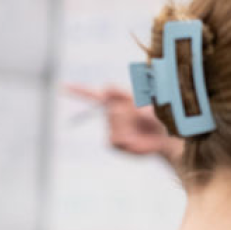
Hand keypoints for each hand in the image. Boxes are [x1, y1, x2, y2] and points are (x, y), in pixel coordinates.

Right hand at [66, 84, 182, 159]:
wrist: (169, 137)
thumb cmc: (160, 115)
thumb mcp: (146, 100)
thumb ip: (125, 93)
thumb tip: (106, 86)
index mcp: (116, 100)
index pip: (92, 94)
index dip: (77, 90)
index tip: (61, 86)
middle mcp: (111, 114)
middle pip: (110, 110)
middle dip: (125, 112)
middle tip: (141, 114)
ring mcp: (111, 129)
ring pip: (112, 126)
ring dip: (129, 126)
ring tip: (142, 127)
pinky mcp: (115, 143)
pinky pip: (116, 140)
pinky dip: (129, 141)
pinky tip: (138, 140)